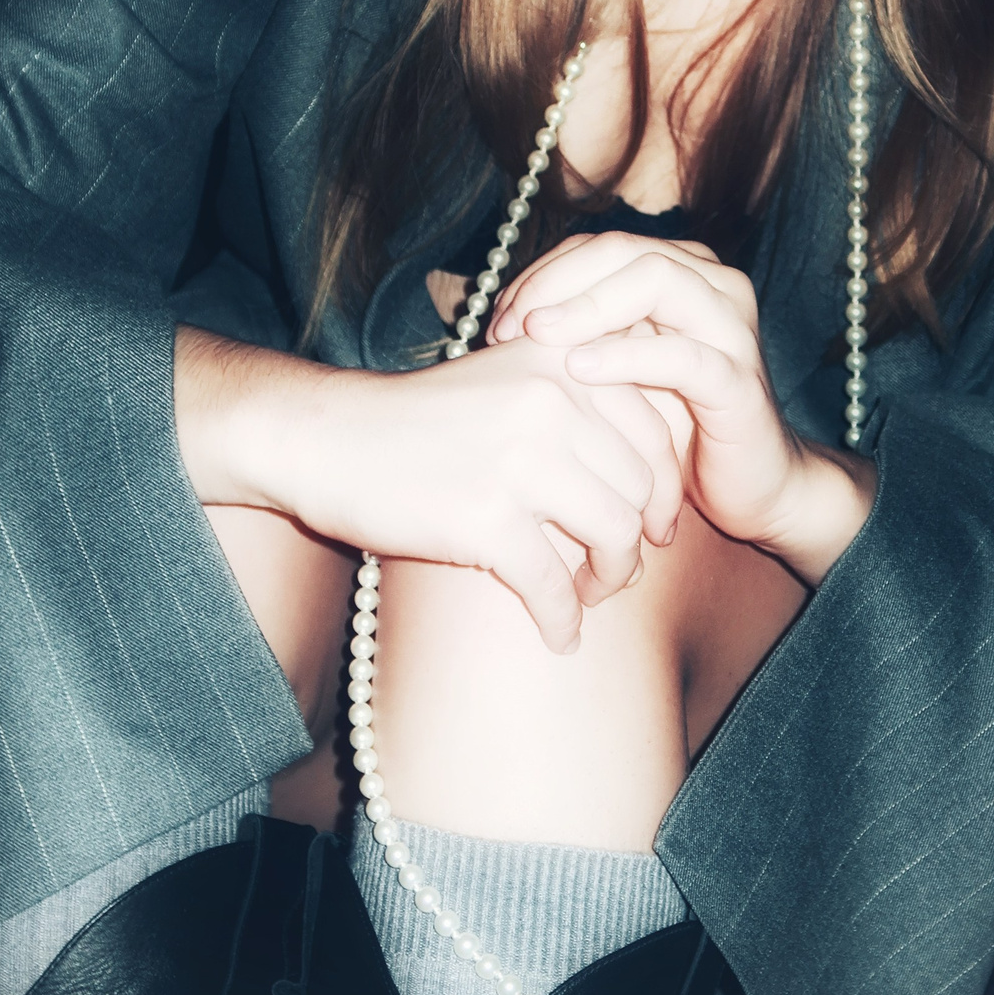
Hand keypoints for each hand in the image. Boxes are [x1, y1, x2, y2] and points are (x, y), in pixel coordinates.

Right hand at [180, 326, 685, 653]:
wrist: (326, 438)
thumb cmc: (420, 418)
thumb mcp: (509, 378)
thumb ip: (580, 402)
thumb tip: (657, 477)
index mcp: (565, 359)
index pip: (658, 431)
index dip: (667, 487)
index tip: (655, 524)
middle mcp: (553, 399)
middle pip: (641, 488)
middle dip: (639, 540)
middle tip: (617, 568)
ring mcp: (521, 458)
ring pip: (614, 535)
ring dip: (610, 580)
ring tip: (588, 597)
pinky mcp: (487, 517)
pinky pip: (552, 585)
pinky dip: (561, 619)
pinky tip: (557, 635)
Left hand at [487, 232, 872, 582]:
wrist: (752, 487)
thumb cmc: (676, 427)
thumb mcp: (619, 369)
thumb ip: (580, 333)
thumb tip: (498, 317)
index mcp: (683, 271)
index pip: (599, 246)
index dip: (543, 273)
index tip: (497, 316)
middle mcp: (714, 284)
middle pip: (623, 250)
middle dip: (556, 282)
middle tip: (506, 327)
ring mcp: (732, 328)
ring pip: (655, 282)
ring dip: (585, 305)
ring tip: (536, 336)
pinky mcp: (739, 380)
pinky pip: (680, 354)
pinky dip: (625, 356)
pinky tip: (579, 370)